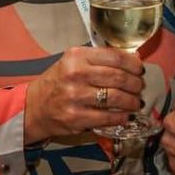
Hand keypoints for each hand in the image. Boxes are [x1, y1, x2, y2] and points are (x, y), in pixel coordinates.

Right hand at [23, 46, 144, 143]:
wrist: (34, 106)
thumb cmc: (59, 81)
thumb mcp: (74, 62)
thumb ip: (100, 59)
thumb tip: (134, 59)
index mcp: (77, 56)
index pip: (115, 57)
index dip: (133, 64)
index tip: (140, 69)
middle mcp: (76, 74)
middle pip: (118, 77)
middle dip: (135, 84)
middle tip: (139, 87)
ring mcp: (75, 97)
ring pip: (115, 98)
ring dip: (131, 101)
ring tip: (136, 102)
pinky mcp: (75, 118)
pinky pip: (107, 117)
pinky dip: (121, 117)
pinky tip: (125, 116)